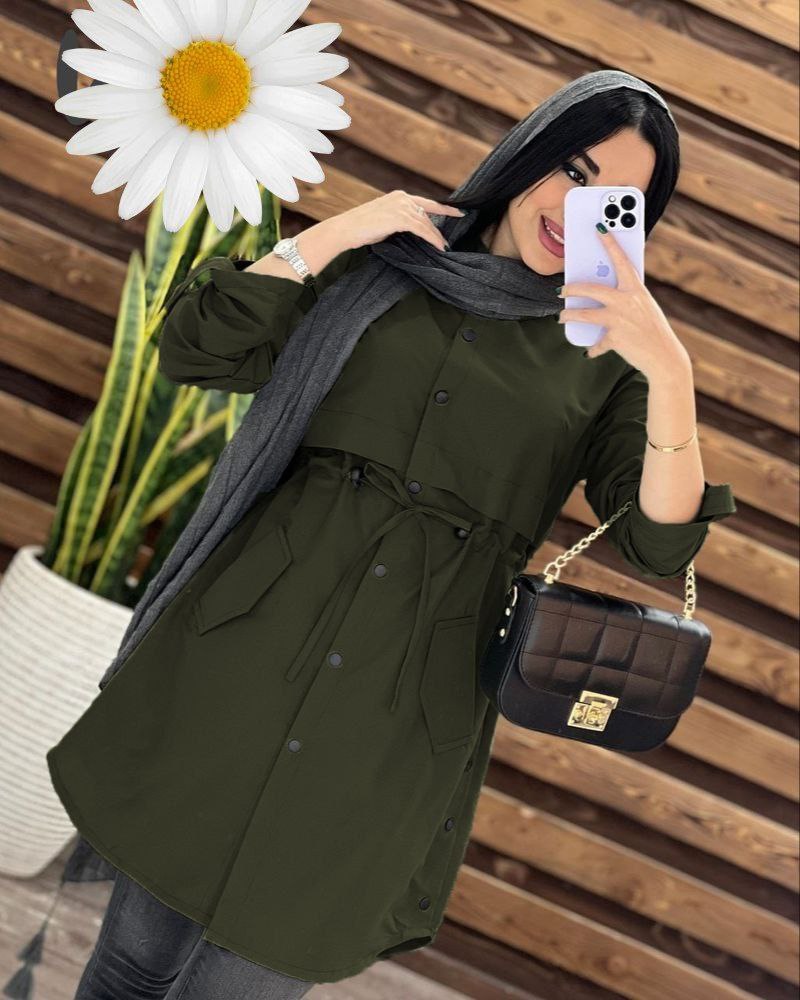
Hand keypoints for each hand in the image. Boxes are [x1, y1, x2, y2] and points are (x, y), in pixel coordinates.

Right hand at [338, 190, 464, 253]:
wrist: (345, 229)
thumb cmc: (361, 229)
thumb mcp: (384, 221)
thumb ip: (399, 222)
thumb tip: (413, 231)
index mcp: (399, 197)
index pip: (426, 203)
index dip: (444, 208)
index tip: (459, 212)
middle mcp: (402, 198)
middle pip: (428, 214)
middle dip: (440, 226)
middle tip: (448, 238)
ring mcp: (401, 207)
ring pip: (426, 223)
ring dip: (436, 236)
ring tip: (444, 247)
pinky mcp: (400, 218)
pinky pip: (422, 229)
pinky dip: (432, 238)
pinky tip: (438, 246)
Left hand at [557, 224, 689, 380]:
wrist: (665, 357)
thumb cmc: (652, 330)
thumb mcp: (642, 308)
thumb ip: (625, 298)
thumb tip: (599, 296)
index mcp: (637, 289)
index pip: (621, 260)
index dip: (610, 243)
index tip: (599, 227)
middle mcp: (628, 301)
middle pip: (592, 288)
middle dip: (573, 287)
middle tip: (561, 289)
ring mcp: (620, 319)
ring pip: (585, 314)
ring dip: (569, 315)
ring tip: (561, 317)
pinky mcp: (615, 338)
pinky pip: (597, 343)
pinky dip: (592, 348)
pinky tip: (588, 351)